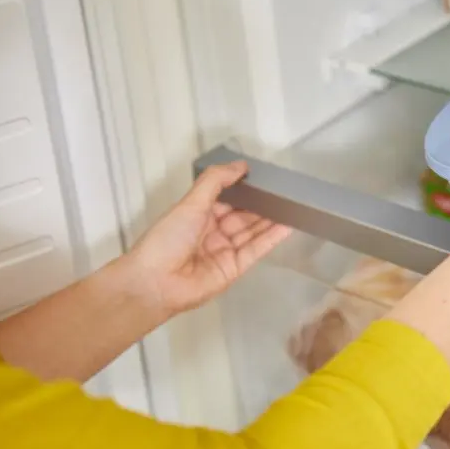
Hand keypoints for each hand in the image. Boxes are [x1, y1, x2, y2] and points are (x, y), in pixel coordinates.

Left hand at [127, 162, 290, 315]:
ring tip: (293, 205)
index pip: (227, 198)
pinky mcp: (235, 269)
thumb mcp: (191, 202)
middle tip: (285, 191)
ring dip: (271, 219)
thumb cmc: (168, 238)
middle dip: (262, 204)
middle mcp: (212, 232)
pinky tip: (288, 225)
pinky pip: (256, 250)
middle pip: (242, 215)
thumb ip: (216, 181)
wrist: (156, 283)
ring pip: (252, 231)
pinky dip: (272, 238)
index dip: (244, 188)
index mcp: (198, 215)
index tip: (264, 177)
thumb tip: (241, 165)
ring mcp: (225, 251)